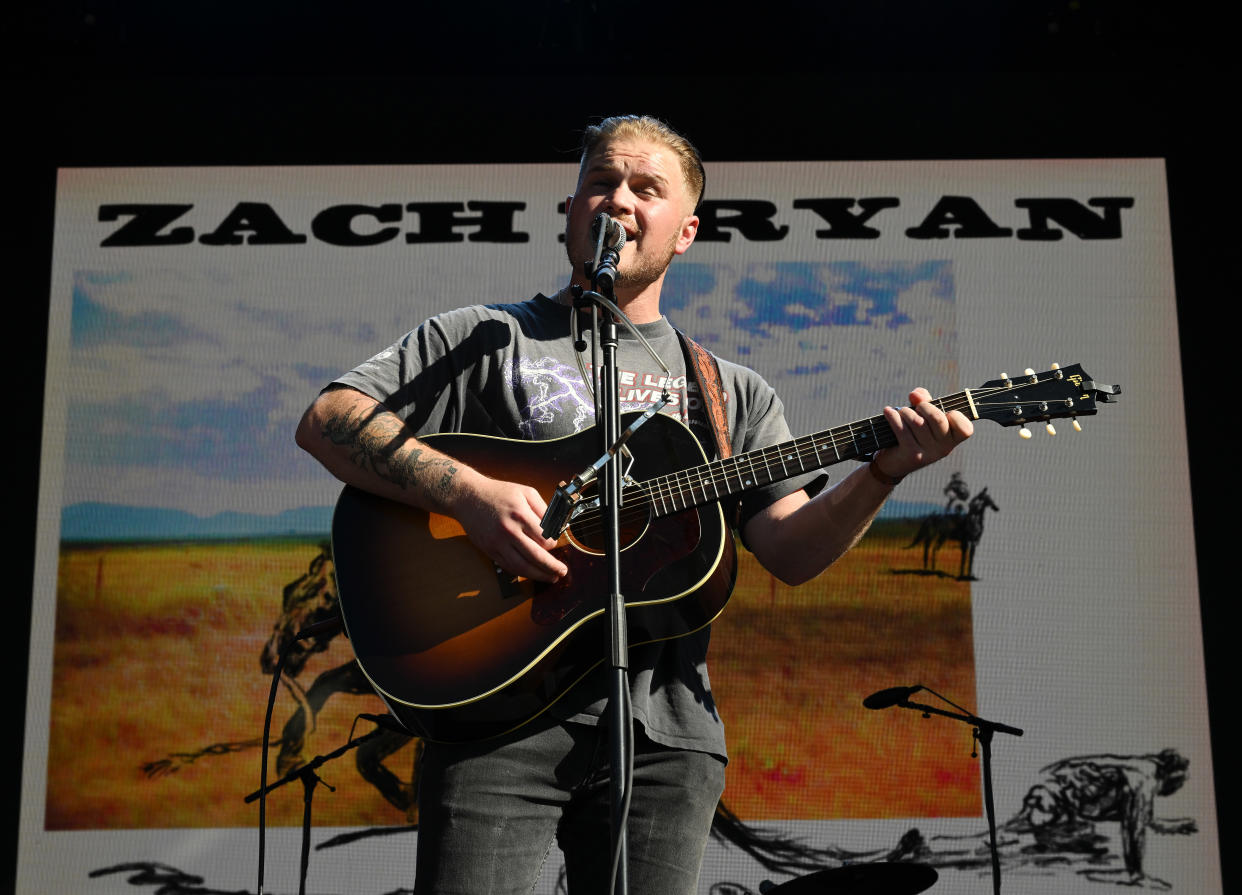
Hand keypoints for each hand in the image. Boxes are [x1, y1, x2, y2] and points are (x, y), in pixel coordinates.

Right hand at [450, 474, 567, 582]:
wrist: (468, 497)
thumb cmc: (498, 493)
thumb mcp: (526, 492)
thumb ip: (543, 509)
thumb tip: (556, 527)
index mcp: (520, 514)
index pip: (544, 538)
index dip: (553, 544)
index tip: (554, 544)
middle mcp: (509, 530)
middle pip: (536, 556)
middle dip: (552, 567)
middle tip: (562, 571)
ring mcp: (498, 543)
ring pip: (522, 566)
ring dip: (538, 575)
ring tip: (550, 578)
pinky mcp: (490, 550)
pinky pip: (508, 566)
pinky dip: (521, 573)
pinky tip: (531, 573)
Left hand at [874, 388, 973, 479]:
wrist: (894, 462)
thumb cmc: (913, 433)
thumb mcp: (923, 415)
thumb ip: (924, 400)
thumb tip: (916, 394)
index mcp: (952, 439)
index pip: (965, 429)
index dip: (957, 416)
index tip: (946, 412)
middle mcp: (944, 448)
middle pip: (938, 419)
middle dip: (924, 406)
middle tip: (916, 407)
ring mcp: (928, 454)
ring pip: (918, 423)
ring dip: (906, 412)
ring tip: (901, 412)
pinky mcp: (912, 456)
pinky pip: (902, 430)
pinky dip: (893, 417)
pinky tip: (888, 411)